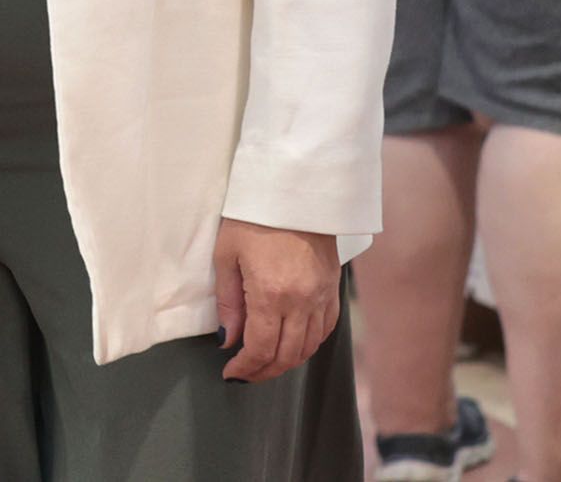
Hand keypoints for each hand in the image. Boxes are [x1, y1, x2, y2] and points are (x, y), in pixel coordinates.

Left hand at [212, 220, 339, 383]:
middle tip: (246, 373)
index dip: (245, 368)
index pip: (261, 349)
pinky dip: (310, 343)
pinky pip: (326, 328)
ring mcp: (322, 294)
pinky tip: (295, 343)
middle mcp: (301, 300)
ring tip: (267, 362)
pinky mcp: (333, 286)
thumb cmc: (254, 215)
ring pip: (309, 347)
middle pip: (287, 355)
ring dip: (287, 361)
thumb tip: (229, 339)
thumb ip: (229, 302)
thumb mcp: (227, 255)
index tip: (231, 372)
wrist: (295, 187)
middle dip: (264, 371)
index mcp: (271, 293)